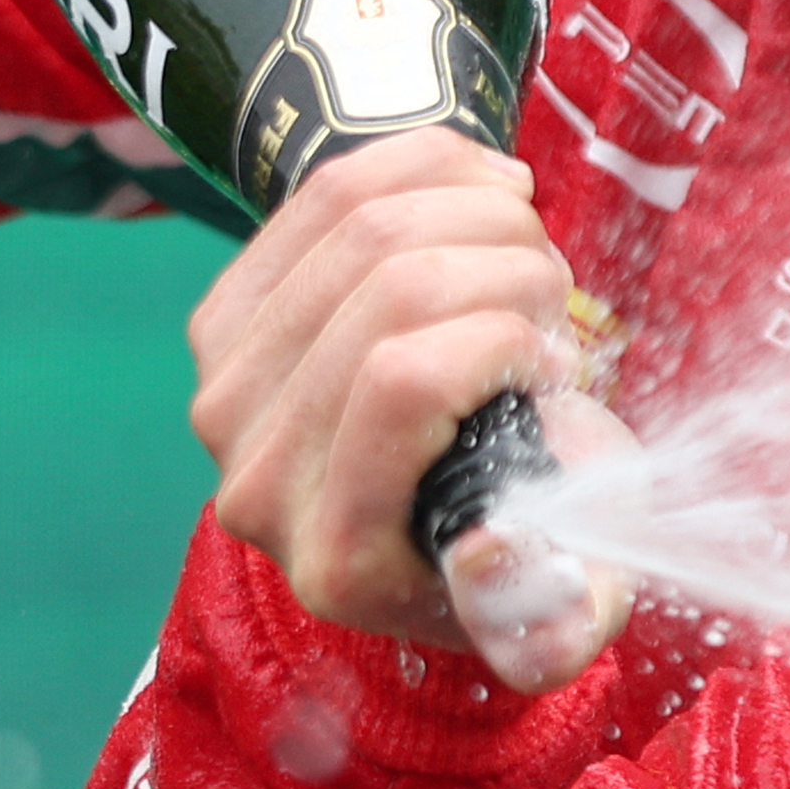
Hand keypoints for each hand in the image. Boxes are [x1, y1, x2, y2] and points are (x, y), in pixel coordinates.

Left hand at [191, 132, 632, 690]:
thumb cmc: (525, 540)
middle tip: (557, 295)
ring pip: (356, 224)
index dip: (505, 337)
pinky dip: (424, 164)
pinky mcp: (221, 323)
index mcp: (338, 557)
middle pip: (385, 288)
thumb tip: (489, 554)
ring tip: (529, 250)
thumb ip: (552, 624)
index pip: (403, 379)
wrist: (439, 512)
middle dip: (507, 260)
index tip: (562, 366)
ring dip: (477, 208)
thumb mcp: (568, 604)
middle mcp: (255, 482)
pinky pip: (321, 193)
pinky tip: (484, 190)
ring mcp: (225, 394)